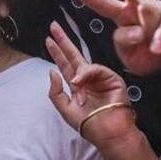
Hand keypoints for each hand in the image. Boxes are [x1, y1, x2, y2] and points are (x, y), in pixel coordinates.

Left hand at [46, 22, 136, 147]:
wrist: (107, 133)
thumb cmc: (89, 124)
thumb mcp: (65, 109)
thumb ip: (56, 92)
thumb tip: (51, 71)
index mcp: (77, 85)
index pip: (65, 64)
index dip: (57, 52)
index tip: (48, 39)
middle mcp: (87, 79)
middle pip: (73, 55)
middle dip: (63, 41)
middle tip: (54, 26)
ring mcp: (100, 77)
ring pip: (84, 63)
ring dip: (76, 72)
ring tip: (75, 84)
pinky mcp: (111, 77)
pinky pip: (96, 69)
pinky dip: (86, 74)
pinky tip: (80, 81)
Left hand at [66, 0, 160, 75]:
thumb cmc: (150, 54)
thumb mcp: (130, 54)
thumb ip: (125, 42)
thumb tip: (136, 31)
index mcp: (125, 15)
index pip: (104, 3)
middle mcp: (140, 6)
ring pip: (147, 9)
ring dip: (146, 30)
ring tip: (150, 46)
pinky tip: (156, 47)